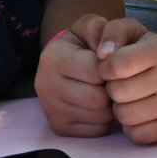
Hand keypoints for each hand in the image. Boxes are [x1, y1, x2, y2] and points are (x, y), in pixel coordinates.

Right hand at [36, 15, 117, 136]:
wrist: (68, 61)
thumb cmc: (86, 43)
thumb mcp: (95, 27)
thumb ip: (106, 30)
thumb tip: (107, 52)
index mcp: (53, 57)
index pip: (97, 72)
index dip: (112, 69)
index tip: (110, 64)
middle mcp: (44, 85)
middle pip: (98, 98)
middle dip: (111, 90)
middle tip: (109, 81)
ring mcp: (49, 109)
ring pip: (99, 116)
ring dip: (109, 106)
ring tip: (103, 91)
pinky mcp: (59, 127)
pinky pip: (96, 130)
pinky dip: (103, 120)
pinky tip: (97, 106)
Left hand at [95, 16, 156, 143]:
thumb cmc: (140, 51)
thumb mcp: (127, 31)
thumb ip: (111, 32)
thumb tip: (102, 53)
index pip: (116, 66)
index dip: (105, 68)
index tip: (110, 67)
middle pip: (118, 92)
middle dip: (113, 89)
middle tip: (122, 83)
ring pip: (126, 115)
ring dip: (120, 108)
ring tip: (130, 98)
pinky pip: (137, 134)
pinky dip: (131, 127)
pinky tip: (139, 113)